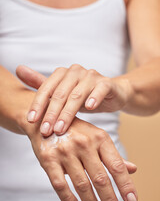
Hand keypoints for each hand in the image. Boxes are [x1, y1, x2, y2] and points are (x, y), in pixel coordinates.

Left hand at [16, 65, 132, 135]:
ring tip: (61, 128)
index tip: (31, 121)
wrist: (111, 93)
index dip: (38, 105)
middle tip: (46, 131)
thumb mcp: (62, 93)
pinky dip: (94, 97)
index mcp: (62, 74)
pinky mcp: (106, 83)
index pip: (46, 89)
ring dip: (68, 112)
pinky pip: (100, 89)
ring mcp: (91, 76)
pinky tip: (89, 107)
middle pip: (60, 93)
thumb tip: (18, 69)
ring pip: (77, 94)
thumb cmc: (83, 95)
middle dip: (51, 114)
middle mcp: (75, 71)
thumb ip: (42, 84)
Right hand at [21, 114, 137, 200]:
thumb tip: (132, 169)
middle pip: (100, 178)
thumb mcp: (97, 137)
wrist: (47, 119)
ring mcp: (65, 151)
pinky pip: (60, 184)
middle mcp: (83, 143)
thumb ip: (112, 155)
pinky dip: (68, 198)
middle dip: (109, 199)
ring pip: (81, 184)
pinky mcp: (48, 158)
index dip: (125, 185)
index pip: (116, 165)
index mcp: (99, 138)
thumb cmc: (76, 131)